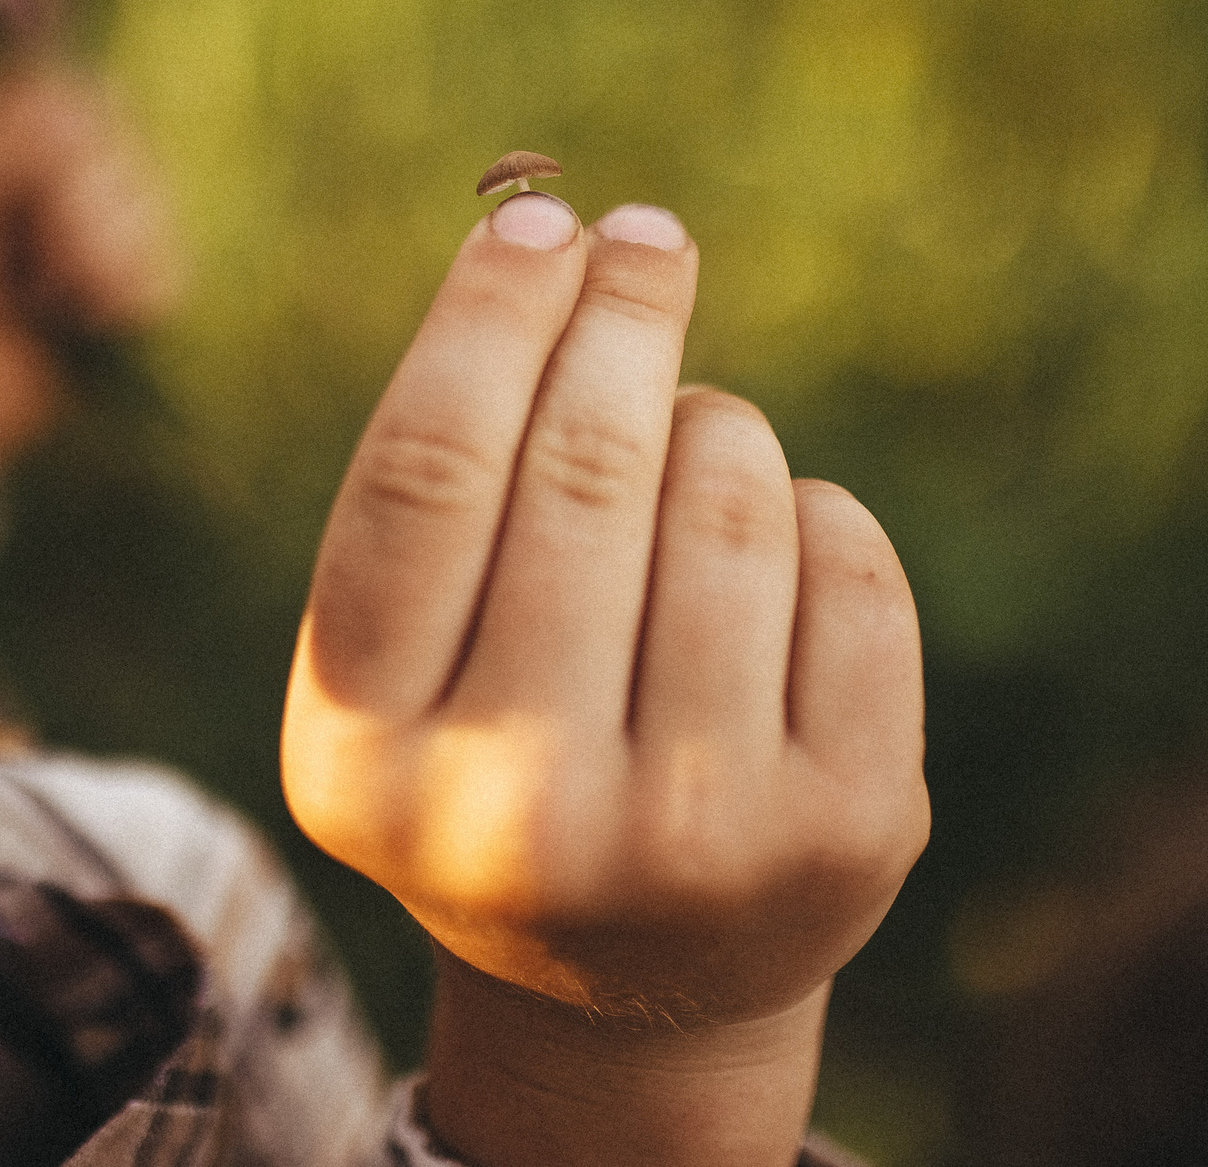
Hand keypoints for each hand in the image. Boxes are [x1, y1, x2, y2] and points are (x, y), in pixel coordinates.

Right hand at [281, 195, 928, 1164]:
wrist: (637, 983)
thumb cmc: (497, 752)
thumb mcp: (408, 655)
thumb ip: (441, 476)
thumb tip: (555, 234)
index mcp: (362, 756)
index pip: (427, 473)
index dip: (486, 320)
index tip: (538, 224)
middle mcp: (519, 812)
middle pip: (581, 469)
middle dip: (622, 316)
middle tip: (646, 238)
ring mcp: (695, 836)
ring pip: (726, 498)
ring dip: (714, 426)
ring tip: (691, 443)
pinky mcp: (844, 832)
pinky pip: (845, 561)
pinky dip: (810, 513)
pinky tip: (769, 551)